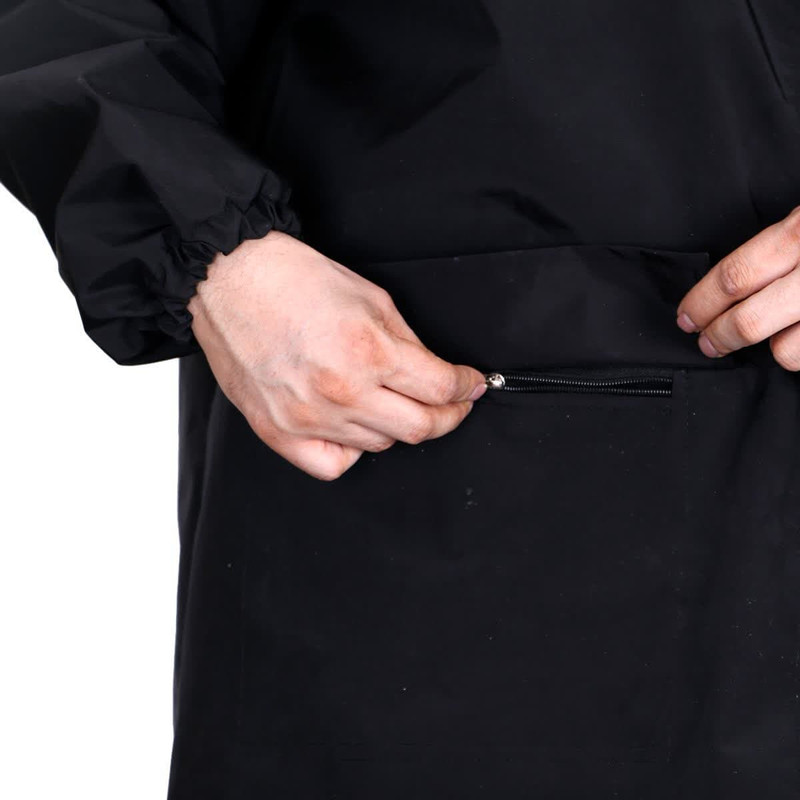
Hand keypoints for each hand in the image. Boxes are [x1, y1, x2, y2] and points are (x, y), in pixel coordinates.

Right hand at [187, 230, 487, 480]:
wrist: (231, 280)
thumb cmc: (295, 280)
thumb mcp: (371, 298)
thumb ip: (409, 344)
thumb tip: (436, 374)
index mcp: (368, 352)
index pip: (439, 389)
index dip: (466, 387)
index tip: (471, 385)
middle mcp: (341, 392)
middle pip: (419, 428)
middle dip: (449, 416)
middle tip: (453, 405)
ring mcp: (308, 418)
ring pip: (380, 445)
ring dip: (398, 425)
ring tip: (392, 401)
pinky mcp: (279, 432)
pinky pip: (333, 465)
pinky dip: (353, 451)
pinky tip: (354, 429)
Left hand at [675, 205, 799, 369]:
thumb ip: (777, 242)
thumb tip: (730, 282)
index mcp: (797, 233)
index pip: (734, 275)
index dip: (701, 302)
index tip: (685, 316)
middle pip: (748, 320)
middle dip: (718, 336)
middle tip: (706, 342)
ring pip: (784, 350)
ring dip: (769, 348)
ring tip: (769, 337)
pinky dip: (798, 352)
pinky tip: (797, 335)